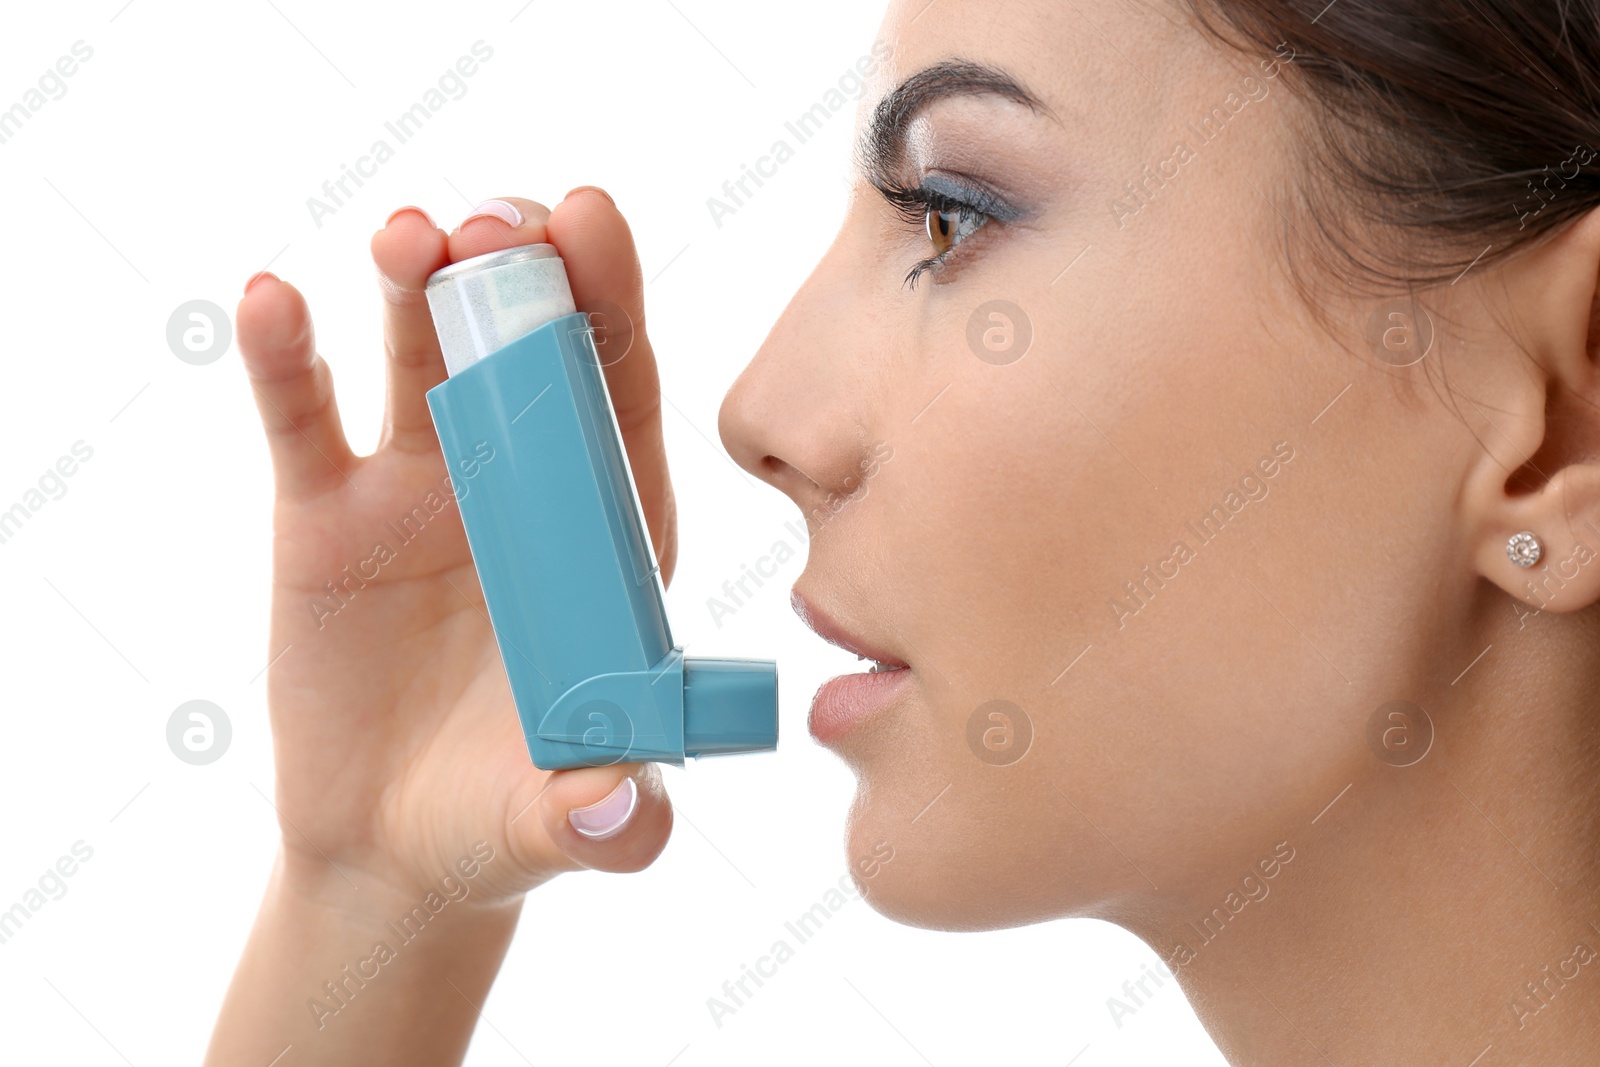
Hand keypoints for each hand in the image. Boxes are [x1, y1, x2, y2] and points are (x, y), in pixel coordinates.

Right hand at [238, 191, 676, 906]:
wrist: (397, 844)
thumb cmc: (507, 816)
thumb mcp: (564, 820)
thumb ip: (608, 818)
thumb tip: (622, 812)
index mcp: (603, 530)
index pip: (621, 398)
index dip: (612, 307)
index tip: (595, 224)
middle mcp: (520, 485)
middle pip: (527, 348)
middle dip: (519, 271)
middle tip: (499, 221)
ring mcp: (419, 487)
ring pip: (417, 358)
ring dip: (413, 284)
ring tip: (409, 237)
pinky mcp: (324, 513)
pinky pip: (304, 419)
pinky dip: (285, 358)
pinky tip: (271, 301)